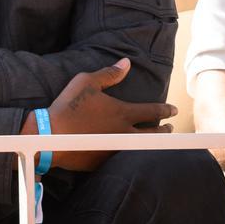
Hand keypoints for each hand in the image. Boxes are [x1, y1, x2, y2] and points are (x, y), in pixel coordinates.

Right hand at [37, 58, 176, 171]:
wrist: (51, 135)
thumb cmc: (69, 106)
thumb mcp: (86, 82)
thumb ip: (109, 73)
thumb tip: (126, 62)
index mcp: (123, 112)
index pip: (153, 111)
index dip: (165, 110)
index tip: (173, 111)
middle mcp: (125, 132)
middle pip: (154, 133)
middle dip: (164, 130)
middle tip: (170, 128)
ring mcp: (117, 149)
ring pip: (144, 147)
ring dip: (153, 143)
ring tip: (157, 142)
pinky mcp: (107, 161)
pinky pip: (127, 158)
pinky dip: (135, 155)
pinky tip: (135, 153)